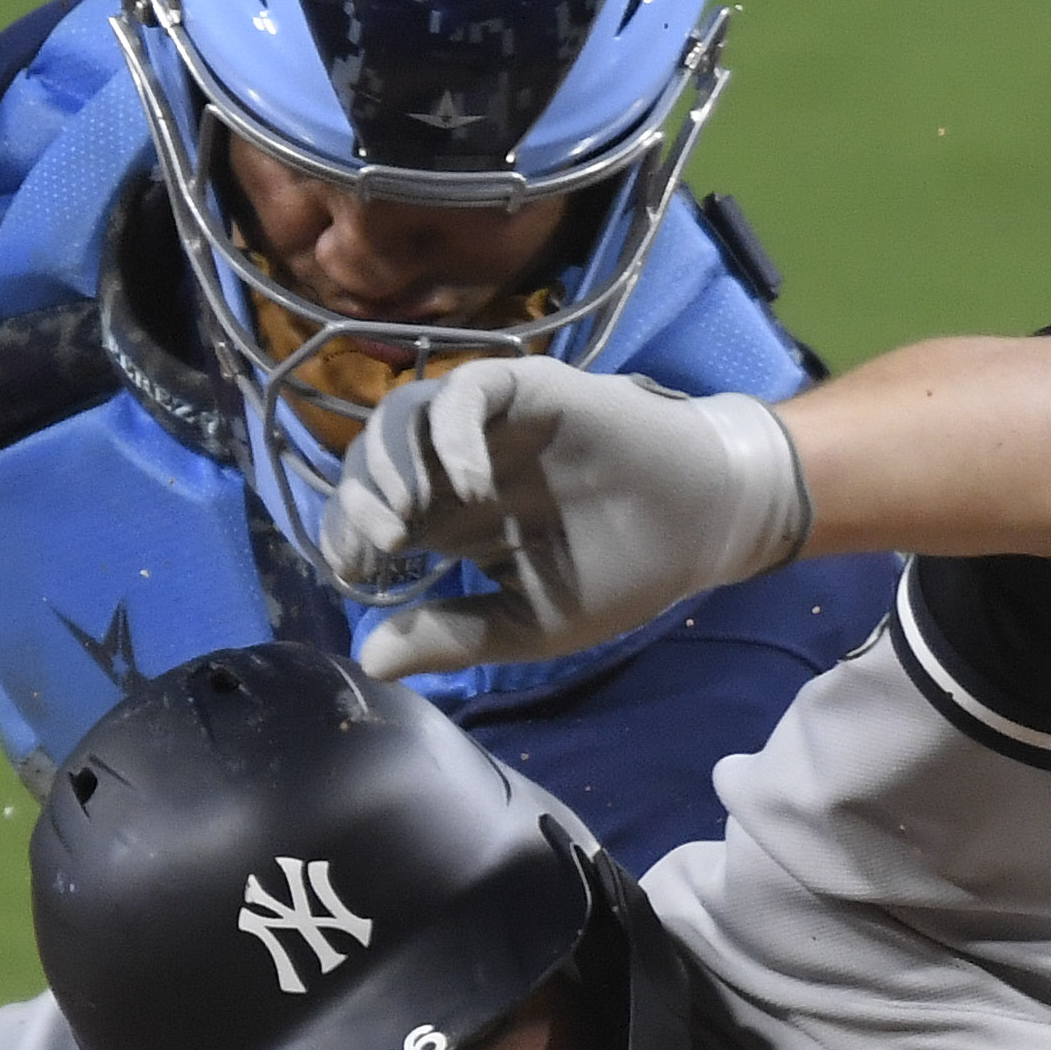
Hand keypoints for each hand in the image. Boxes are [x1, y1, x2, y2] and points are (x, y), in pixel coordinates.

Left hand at [326, 359, 812, 678]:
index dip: (347, 541)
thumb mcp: (530, 622)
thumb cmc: (621, 571)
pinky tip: (467, 485)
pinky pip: (466, 391)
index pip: (369, 515)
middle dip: (357, 504)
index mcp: (449, 519)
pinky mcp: (525, 389)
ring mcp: (488, 423)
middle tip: (377, 550)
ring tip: (402, 520)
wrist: (703, 524)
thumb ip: (454, 637)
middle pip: (373, 462)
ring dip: (387, 465)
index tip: (356, 578)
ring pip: (403, 416)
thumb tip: (368, 661)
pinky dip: (451, 434)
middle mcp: (456, 464)